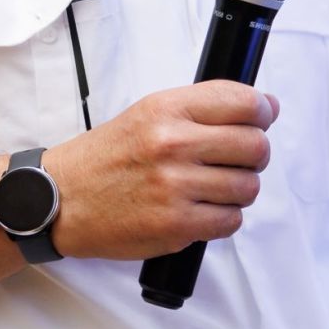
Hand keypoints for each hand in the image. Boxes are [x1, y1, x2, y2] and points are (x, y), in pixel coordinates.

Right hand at [42, 83, 279, 259]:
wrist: (60, 199)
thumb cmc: (108, 157)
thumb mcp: (149, 113)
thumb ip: (205, 107)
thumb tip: (268, 106)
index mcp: (167, 110)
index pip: (243, 102)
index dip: (262, 112)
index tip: (260, 120)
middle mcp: (172, 145)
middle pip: (255, 146)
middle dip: (255, 154)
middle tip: (236, 160)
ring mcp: (174, 187)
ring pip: (248, 187)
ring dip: (239, 189)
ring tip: (212, 187)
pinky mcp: (175, 226)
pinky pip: (231, 221)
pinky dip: (223, 217)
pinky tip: (201, 209)